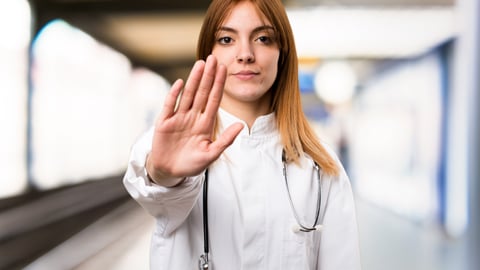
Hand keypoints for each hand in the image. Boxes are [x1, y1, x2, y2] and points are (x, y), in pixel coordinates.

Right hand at [146, 55, 242, 186]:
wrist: (170, 172)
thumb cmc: (192, 164)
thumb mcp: (211, 154)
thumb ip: (225, 140)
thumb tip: (241, 125)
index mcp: (205, 124)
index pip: (214, 100)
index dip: (219, 84)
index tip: (224, 69)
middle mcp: (193, 117)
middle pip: (202, 93)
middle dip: (208, 76)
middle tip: (213, 58)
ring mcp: (178, 118)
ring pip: (188, 95)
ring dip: (194, 80)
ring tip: (200, 64)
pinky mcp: (164, 123)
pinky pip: (170, 106)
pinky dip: (174, 95)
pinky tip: (180, 83)